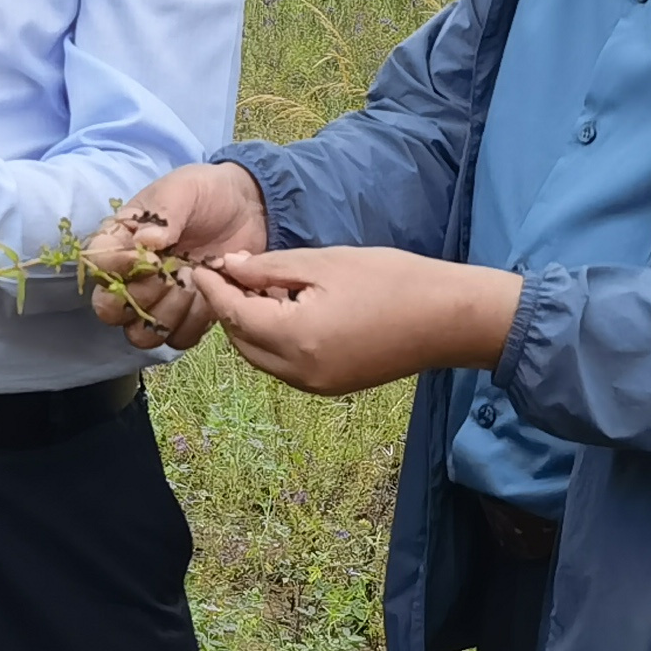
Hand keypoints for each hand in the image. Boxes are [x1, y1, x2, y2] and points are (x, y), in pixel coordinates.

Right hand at [82, 162, 269, 348]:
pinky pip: (178, 339)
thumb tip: (148, 241)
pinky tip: (209, 298)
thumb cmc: (206, 193)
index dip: (116, 267)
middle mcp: (132, 276)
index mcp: (121, 241)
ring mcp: (159, 300)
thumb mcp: (183, 190)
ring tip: (193, 286)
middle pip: (110, 309)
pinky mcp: (189, 315)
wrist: (247, 207)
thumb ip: (165, 212)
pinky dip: (193, 324)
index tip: (150, 255)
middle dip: (141, 296)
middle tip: (171, 274)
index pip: (97, 265)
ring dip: (167, 314)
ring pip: (141, 333)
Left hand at [187, 247, 521, 398]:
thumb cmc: (392, 281)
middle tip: (231, 274)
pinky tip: (288, 309)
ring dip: (251, 325)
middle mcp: (298, 371)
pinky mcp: (330, 387)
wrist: (448, 318)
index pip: (232, 313)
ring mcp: (315, 385)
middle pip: (240, 340)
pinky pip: (285, 365)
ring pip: (260, 356)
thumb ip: (269, 269)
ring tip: (262, 287)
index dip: (213, 288)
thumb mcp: (323, 264)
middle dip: (229, 308)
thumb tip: (228, 269)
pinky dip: (274, 339)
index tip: (201, 266)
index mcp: (293, 338)